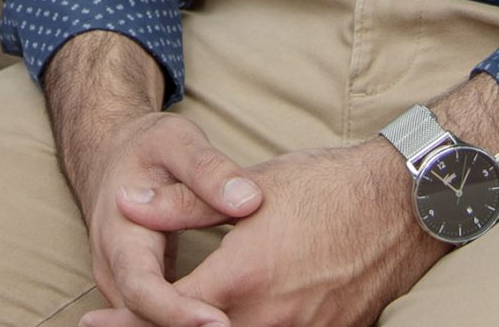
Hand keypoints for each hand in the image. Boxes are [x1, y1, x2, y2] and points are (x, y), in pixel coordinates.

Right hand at [74, 109, 268, 326]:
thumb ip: (209, 169)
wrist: (114, 155)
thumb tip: (248, 200)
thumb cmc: (147, 148)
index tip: (219, 321)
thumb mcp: (176, 141)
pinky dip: (186, 323)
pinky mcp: (139, 291)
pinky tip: (221, 323)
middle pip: (145, 317)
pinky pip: (159, 318)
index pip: (142, 288)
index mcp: (120, 233)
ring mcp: (122, 284)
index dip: (177, 312)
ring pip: (150, 323)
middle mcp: (114, 268)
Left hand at [89, 139, 440, 326]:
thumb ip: (183, 202)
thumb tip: (128, 202)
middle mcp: (271, 316)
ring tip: (165, 319)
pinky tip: (223, 319)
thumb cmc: (326, 185)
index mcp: (244, 276)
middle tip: (110, 325)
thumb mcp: (251, 186)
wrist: (403, 205)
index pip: (168, 313)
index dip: (127, 319)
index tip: (95, 322)